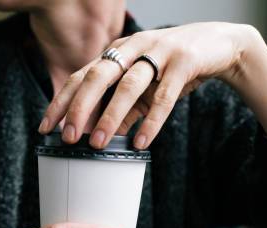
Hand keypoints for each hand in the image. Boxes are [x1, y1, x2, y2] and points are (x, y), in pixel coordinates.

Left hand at [38, 22, 261, 149]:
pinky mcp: (184, 62)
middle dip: (79, 107)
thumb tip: (101, 137)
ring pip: (128, 84)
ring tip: (99, 143)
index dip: (62, 101)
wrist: (220, 45)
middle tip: (68, 136)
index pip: (81, 76)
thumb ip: (123, 108)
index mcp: (118, 52)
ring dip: (111, 115)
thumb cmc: (173, 67)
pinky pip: (164, 95)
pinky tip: (139, 142)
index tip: (46, 127)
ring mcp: (159, 52)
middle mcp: (133, 47)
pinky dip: (151, 120)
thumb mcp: (143, 87)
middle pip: (98, 75)